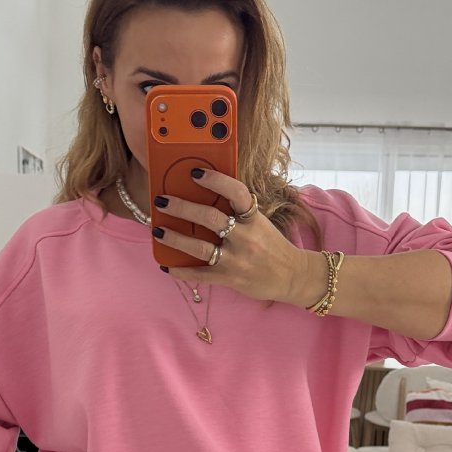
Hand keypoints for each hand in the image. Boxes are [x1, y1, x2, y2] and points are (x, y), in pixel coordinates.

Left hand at [154, 166, 310, 304]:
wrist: (293, 276)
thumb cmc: (272, 245)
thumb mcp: (260, 223)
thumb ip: (238, 211)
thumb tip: (204, 196)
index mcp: (254, 218)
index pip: (237, 193)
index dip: (216, 181)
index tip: (195, 173)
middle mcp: (246, 237)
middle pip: (210, 218)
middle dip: (182, 208)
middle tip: (162, 201)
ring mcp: (237, 259)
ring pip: (200, 248)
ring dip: (175, 238)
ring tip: (158, 230)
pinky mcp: (230, 278)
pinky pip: (200, 275)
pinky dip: (181, 271)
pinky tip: (167, 266)